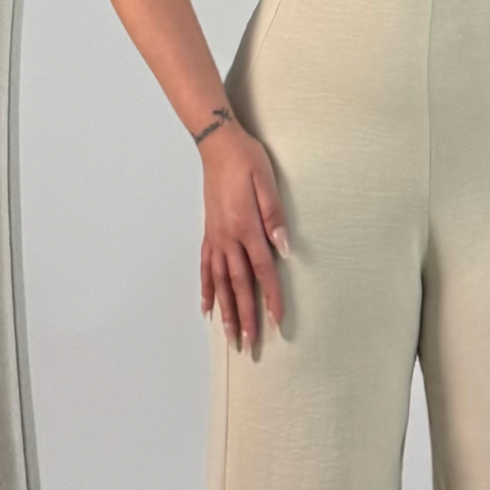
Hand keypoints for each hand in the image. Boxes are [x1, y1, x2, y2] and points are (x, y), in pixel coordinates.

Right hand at [199, 120, 288, 352]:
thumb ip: (274, 216)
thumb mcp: (266, 182)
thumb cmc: (246, 160)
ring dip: (226, 311)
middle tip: (250, 344)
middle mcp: (227, 238)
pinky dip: (206, 289)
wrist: (217, 145)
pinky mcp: (209, 233)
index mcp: (245, 227)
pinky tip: (207, 308)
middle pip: (239, 285)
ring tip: (230, 336)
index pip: (262, 270)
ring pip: (219, 282)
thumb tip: (284, 248)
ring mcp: (215, 237)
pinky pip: (205, 267)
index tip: (277, 322)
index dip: (271, 298)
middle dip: (246, 317)